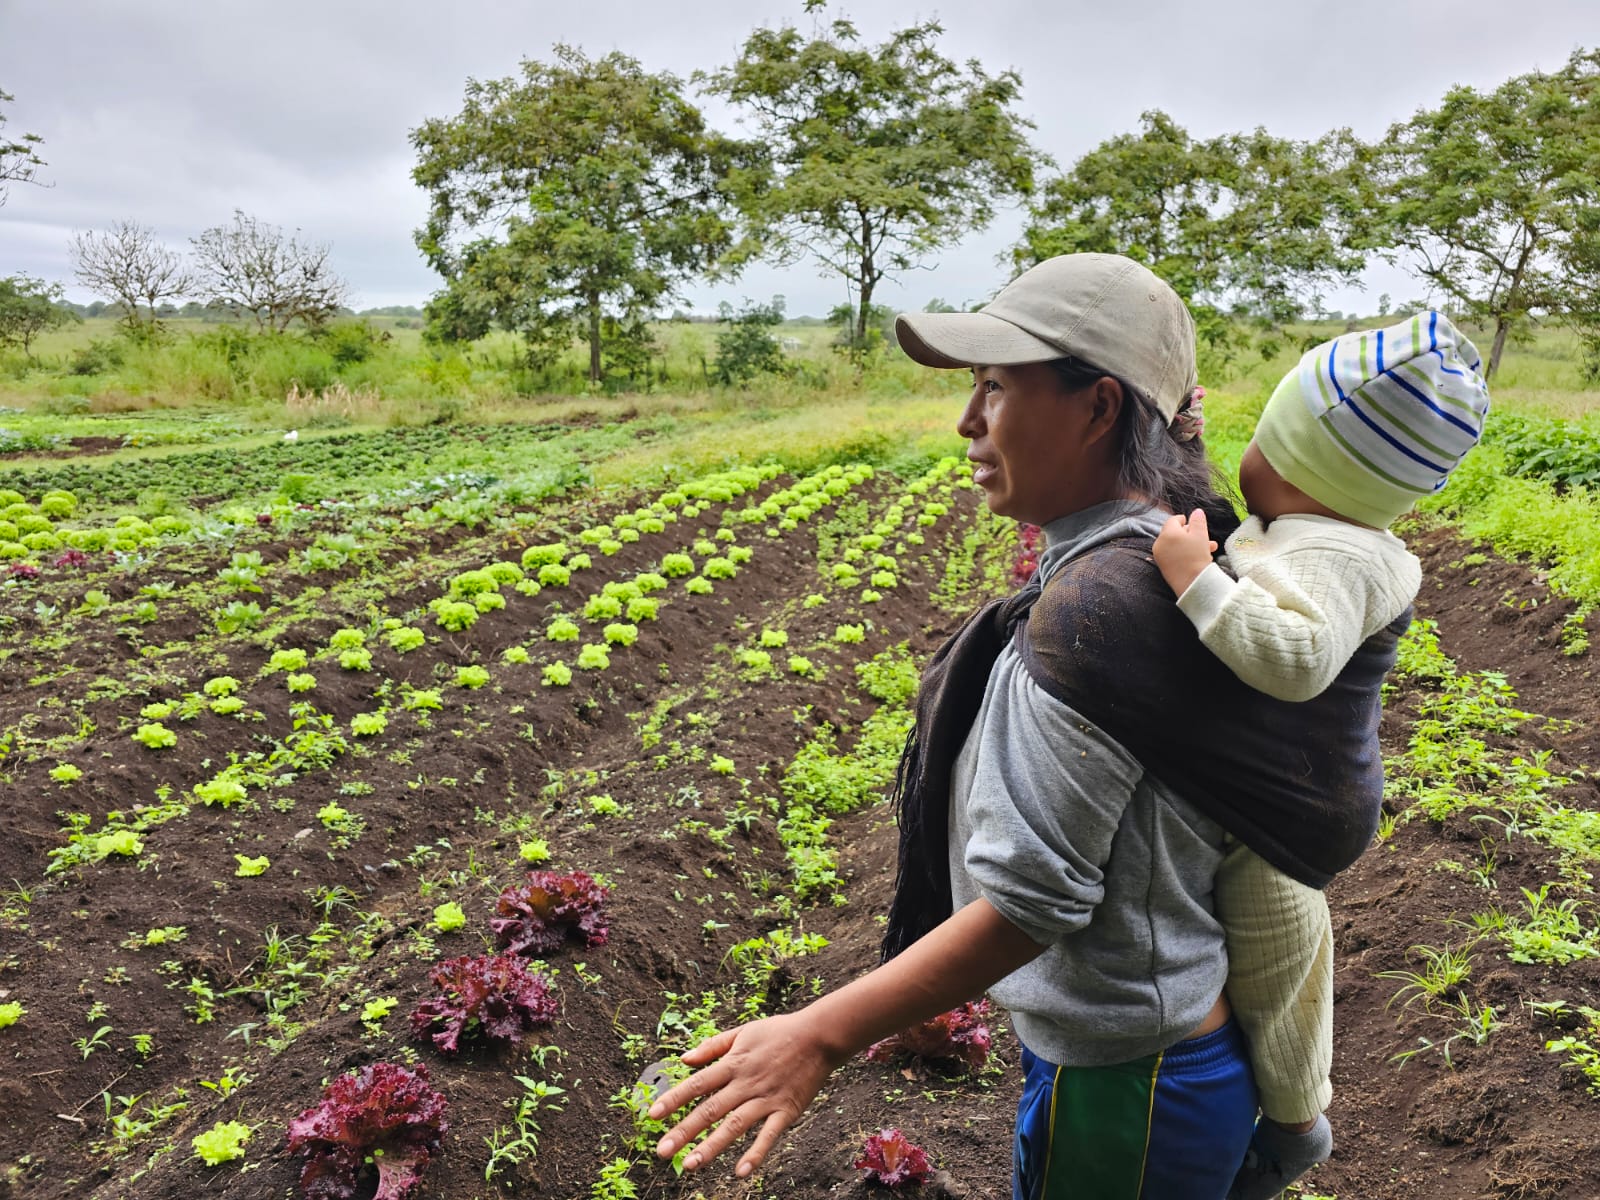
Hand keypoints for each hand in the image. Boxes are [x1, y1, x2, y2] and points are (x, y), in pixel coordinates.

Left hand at [650, 1011, 838, 1177]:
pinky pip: (769, 1135)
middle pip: (710, 1109)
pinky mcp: (786, 1110)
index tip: (652, 1116)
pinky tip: (741, 1172)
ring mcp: (766, 1098)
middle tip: (662, 1152)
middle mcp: (745, 1083)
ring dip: (712, 1147)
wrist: (819, 1035)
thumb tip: (684, 1058)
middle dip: (684, 1131)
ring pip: (734, 1126)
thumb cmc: (779, 1031)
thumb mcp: (743, 1032)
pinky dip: (756, 1153)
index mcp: (733, 1063)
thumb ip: (713, 1046)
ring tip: (690, 1165)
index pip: (697, 1083)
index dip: (674, 1099)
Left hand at [1153, 508, 1217, 596]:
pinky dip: (1184, 553)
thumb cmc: (1197, 556)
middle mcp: (1159, 544)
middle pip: (1174, 533)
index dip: (1183, 519)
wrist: (1192, 582)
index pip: (1173, 520)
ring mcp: (1160, 556)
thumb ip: (1198, 521)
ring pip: (1176, 545)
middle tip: (1204, 536)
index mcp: (1167, 533)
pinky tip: (1200, 556)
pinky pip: (1173, 555)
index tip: (1190, 520)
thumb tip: (1196, 511)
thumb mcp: (1201, 535)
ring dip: (1191, 544)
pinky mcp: (1163, 567)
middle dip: (1191, 533)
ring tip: (1209, 547)